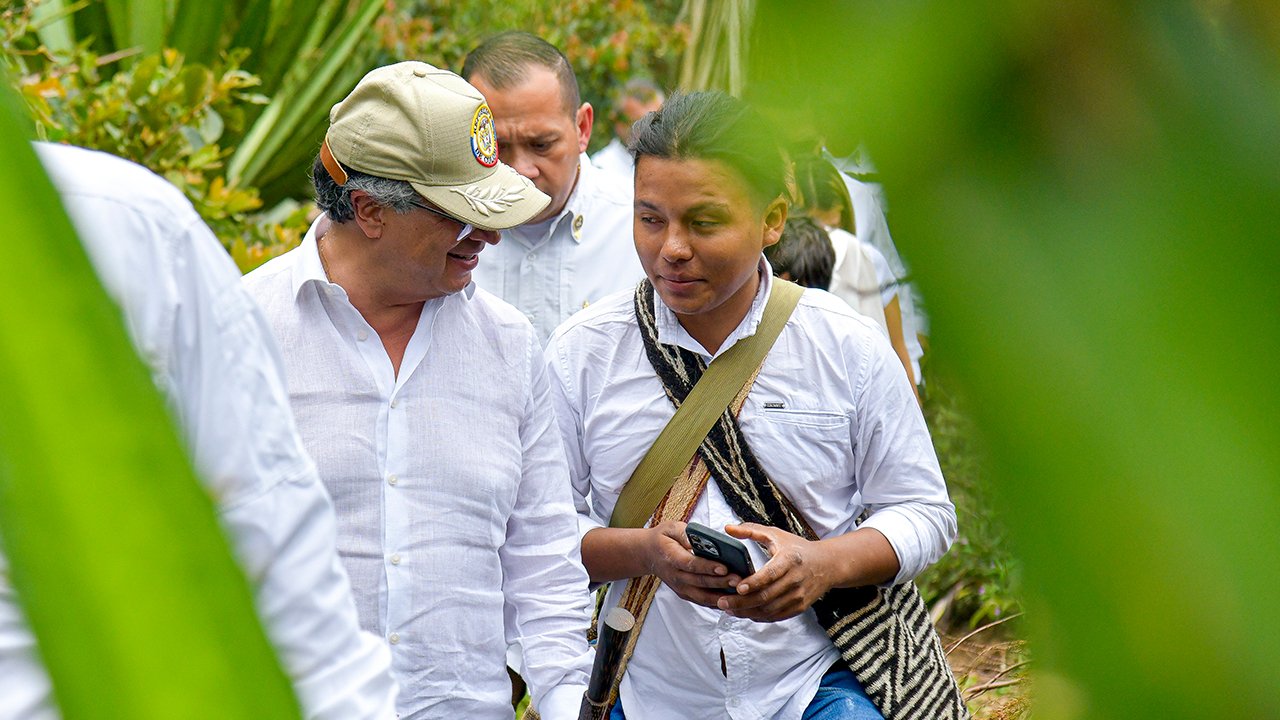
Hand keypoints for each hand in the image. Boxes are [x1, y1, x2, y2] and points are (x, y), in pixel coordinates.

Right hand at [645, 521, 743, 606]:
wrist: (649, 554)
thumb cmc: (663, 539)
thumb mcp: (671, 528)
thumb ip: (684, 532)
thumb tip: (698, 537)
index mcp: (671, 557)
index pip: (691, 564)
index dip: (708, 567)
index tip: (724, 567)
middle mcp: (675, 576)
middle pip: (700, 582)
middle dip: (720, 582)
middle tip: (738, 580)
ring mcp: (680, 587)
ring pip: (702, 596)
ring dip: (721, 596)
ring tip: (739, 592)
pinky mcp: (685, 594)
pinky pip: (702, 601)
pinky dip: (717, 602)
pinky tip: (732, 600)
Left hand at [715, 523, 834, 621]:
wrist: (827, 565)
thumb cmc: (797, 548)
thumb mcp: (776, 535)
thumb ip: (750, 531)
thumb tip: (727, 528)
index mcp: (790, 559)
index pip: (771, 574)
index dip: (754, 582)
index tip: (738, 587)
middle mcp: (796, 579)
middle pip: (767, 596)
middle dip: (742, 602)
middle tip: (722, 602)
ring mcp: (799, 596)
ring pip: (770, 609)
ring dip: (748, 612)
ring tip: (729, 609)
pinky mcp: (800, 607)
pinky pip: (777, 616)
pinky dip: (759, 617)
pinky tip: (745, 613)